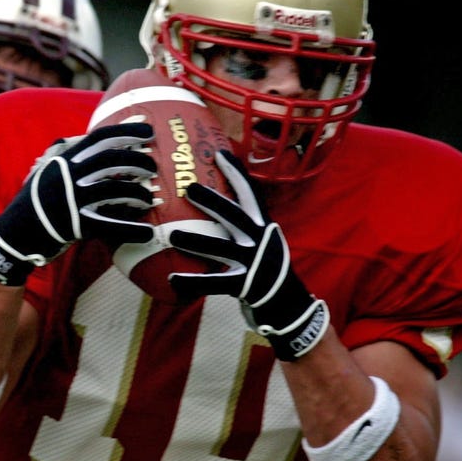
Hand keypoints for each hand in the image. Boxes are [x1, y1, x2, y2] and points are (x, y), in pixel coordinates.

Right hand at [0, 122, 156, 285]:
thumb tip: (88, 137)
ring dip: (138, 193)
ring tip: (149, 198)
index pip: (99, 137)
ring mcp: (73, 201)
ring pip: (115, 190)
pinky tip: (148, 232)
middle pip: (111, 161)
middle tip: (153, 167)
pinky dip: (132, 229)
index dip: (126, 131)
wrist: (13, 235)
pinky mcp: (77, 227)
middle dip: (137, 161)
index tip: (148, 131)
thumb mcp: (46, 172)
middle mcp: (69, 177)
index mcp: (64, 161)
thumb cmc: (35, 202)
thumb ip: (67, 155)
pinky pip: (111, 225)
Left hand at [167, 150, 328, 360]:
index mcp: (264, 227)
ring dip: (196, 241)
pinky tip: (173, 279)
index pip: (251, 194)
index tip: (220, 153)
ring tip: (172, 235)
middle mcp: (261, 241)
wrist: (289, 307)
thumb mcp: (262, 242)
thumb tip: (216, 205)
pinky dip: (192, 282)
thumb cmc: (266, 270)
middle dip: (213, 200)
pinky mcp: (245, 286)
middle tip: (188, 187)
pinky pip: (214, 283)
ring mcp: (254, 264)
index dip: (236, 173)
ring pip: (221, 248)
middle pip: (235, 216)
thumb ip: (244, 226)